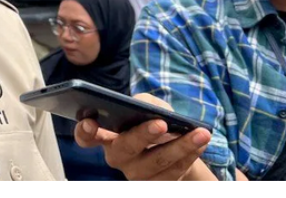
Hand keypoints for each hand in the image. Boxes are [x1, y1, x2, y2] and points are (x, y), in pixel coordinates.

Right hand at [74, 93, 213, 180]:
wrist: (176, 143)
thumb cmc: (153, 119)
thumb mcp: (147, 104)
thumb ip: (143, 102)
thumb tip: (150, 111)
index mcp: (107, 135)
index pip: (87, 136)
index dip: (85, 131)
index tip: (91, 122)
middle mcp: (117, 156)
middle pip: (125, 148)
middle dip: (143, 135)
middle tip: (161, 124)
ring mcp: (137, 174)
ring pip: (156, 162)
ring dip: (181, 146)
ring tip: (201, 133)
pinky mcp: (156, 184)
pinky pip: (174, 172)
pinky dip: (189, 155)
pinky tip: (200, 143)